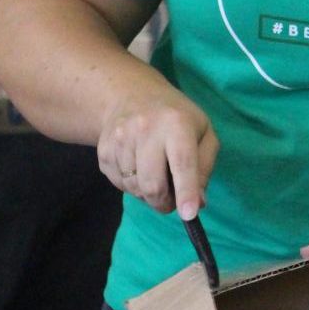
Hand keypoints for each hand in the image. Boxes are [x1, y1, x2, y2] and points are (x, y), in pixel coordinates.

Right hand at [97, 94, 218, 218]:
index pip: (182, 162)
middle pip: (153, 186)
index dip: (186, 190)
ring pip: (135, 189)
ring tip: (154, 173)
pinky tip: (138, 166)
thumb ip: (205, 167)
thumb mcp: (203, 132)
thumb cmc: (176, 117)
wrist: (131, 95)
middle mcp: (146, 129)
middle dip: (164, 202)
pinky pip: (119, 185)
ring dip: (147, 193)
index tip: (188, 214)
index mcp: (177, 123)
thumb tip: (199, 203)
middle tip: (172, 198)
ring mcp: (120, 139)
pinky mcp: (103, 151)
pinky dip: (131, 185)